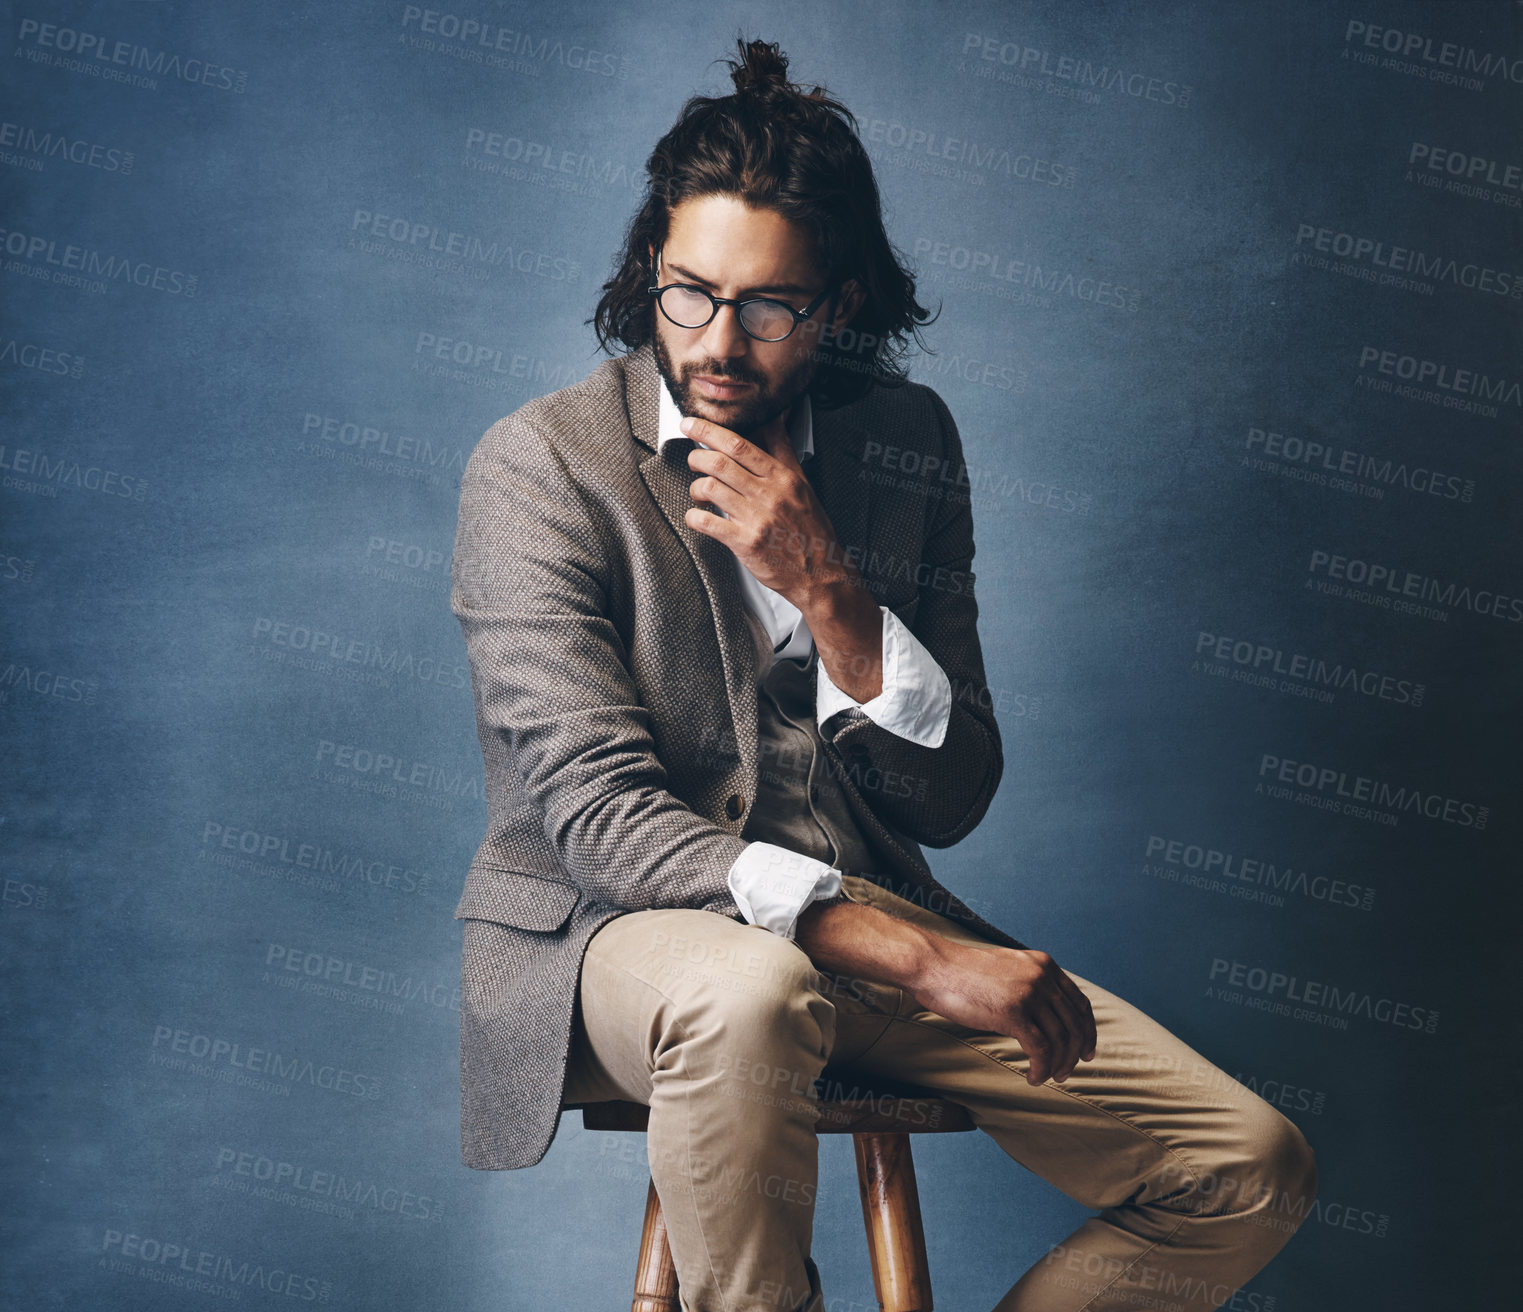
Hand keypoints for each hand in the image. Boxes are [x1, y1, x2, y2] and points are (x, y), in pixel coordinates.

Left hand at [679, 410, 851, 606]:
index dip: (709, 431)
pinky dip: (694, 517)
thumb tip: (775, 421)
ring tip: (698, 493)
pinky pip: (708, 523)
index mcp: (782, 478)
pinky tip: (697, 516)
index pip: (739, 445)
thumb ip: (783, 452)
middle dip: (697, 457)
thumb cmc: (811, 530)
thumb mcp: (803, 484)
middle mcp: (769, 495)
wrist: (820, 572)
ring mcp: (756, 519)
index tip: (692, 425)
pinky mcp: (745, 543)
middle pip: (720, 463)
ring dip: (695, 488)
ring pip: (710, 489)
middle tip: (693, 460)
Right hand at [908, 938, 1097, 1084]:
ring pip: (1060, 1040)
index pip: (1080, 1003)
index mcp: (1044, 965)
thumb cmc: (964, 973)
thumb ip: (1030, 984)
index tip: (1086, 1052)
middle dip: (1075, 1054)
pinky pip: (1040, 1049)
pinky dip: (1041, 1068)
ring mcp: (1028, 993)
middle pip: (1074, 1024)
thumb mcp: (1008, 970)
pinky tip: (1032, 1077)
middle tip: (1066, 1073)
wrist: (935, 967)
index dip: (1087, 1031)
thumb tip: (1045, 1016)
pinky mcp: (1012, 1012)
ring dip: (1057, 1065)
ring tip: (1047, 1078)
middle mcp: (1042, 977)